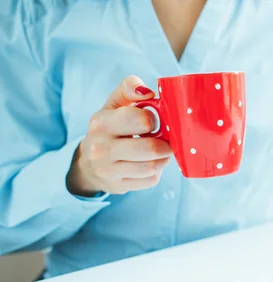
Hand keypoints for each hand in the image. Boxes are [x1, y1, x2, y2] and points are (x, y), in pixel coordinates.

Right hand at [67, 76, 171, 196]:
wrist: (89, 163)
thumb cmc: (109, 128)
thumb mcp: (113, 105)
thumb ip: (128, 89)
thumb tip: (148, 91)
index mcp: (101, 123)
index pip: (142, 120)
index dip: (155, 120)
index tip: (155, 121)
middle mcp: (101, 148)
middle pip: (150, 148)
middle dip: (165, 144)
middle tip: (167, 140)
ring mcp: (109, 171)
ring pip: (153, 167)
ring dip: (163, 158)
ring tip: (161, 151)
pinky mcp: (119, 186)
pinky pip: (150, 180)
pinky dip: (156, 171)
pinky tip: (150, 163)